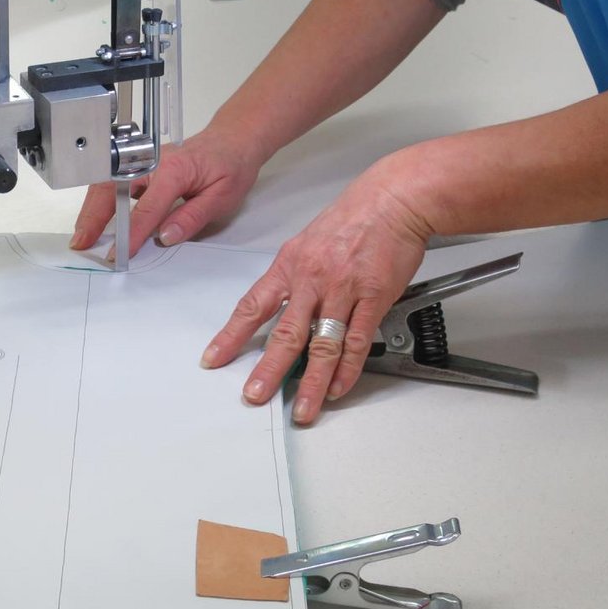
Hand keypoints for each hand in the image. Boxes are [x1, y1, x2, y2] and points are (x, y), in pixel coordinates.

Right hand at [70, 128, 262, 257]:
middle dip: (94, 217)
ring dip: (91, 209)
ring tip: (82, 235)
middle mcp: (152, 161)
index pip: (147, 208)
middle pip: (113, 189)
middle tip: (82, 242)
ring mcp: (143, 160)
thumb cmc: (230, 166)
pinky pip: (113, 181)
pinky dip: (99, 200)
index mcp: (174, 170)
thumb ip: (192, 218)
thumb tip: (165, 237)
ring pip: (107, 183)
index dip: (131, 233)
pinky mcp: (140, 165)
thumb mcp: (222, 197)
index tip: (120, 254)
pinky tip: (94, 218)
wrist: (232, 141)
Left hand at [200, 160, 431, 424]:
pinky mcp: (372, 297)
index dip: (231, 336)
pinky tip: (337, 387)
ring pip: (321, 345)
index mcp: (289, 265)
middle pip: (284, 333)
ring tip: (303, 408)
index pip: (252, 306)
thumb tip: (284, 305)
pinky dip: (347, 369)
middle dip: (267, 370)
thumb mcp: (307, 242)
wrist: (392, 200)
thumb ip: (295, 276)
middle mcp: (311, 280)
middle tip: (254, 395)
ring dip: (310, 381)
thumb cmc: (353, 218)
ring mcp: (342, 290)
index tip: (214, 358)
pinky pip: (356, 340)